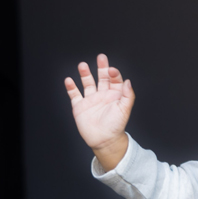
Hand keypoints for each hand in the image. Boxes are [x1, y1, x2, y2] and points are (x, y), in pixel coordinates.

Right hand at [65, 53, 134, 169]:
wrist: (104, 141)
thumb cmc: (116, 126)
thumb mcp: (125, 109)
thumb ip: (128, 95)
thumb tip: (128, 81)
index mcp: (114, 95)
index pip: (114, 80)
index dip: (114, 73)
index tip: (112, 70)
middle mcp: (102, 95)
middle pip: (102, 78)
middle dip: (101, 68)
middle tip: (101, 57)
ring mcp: (91, 100)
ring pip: (87, 83)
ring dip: (85, 74)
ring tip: (83, 65)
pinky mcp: (80, 106)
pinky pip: (74, 95)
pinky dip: (71, 87)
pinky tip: (69, 80)